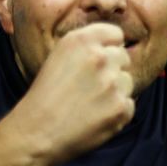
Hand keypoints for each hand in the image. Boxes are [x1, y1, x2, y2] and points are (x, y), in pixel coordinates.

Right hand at [11, 22, 135, 165]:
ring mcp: (113, 83)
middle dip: (113, 68)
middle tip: (92, 84)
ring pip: (128, 81)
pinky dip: (117, 111)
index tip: (102, 57)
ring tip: (91, 102)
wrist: (37, 131)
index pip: (115, 34)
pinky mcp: (122, 107)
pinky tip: (96, 116)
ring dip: (116, 91)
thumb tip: (113, 48)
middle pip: (123, 57)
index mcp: (80, 41)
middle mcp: (100, 58)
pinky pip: (129, 104)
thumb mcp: (58, 58)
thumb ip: (86, 50)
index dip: (110, 46)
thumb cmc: (44, 96)